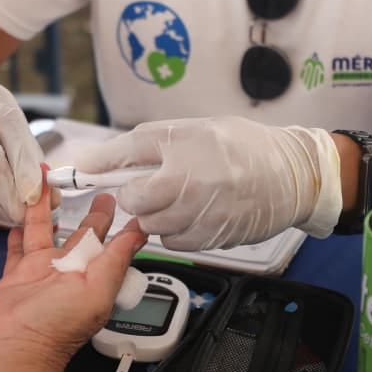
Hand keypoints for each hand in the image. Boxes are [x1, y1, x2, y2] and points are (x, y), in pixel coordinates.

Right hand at [0, 180, 147, 369]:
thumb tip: (141, 232)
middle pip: (81, 232)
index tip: (129, 198)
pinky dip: (19, 226)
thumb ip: (116, 259)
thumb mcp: (97, 290)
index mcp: (95, 276)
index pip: (113, 242)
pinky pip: (19, 244)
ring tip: (47, 179)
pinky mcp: (18, 272)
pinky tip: (20, 208)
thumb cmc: (58, 325)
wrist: (13, 347)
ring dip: (46, 206)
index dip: (121, 222)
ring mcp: (43, 270)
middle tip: (97, 187)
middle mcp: (71, 271)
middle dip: (90, 211)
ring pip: (46, 229)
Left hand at [73, 116, 342, 249]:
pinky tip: (193, 215)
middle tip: (150, 187)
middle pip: (133, 199)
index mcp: (184, 142)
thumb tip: (103, 157)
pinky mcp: (211, 237)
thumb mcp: (197, 129)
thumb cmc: (243, 147)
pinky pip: (173, 241)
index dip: (98, 162)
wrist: (293, 175)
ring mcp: (200, 211)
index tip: (79, 169)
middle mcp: (189, 178)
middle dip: (135, 195)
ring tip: (179, 199)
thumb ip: (151, 144)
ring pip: (151, 224)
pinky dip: (175, 231)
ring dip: (155, 215)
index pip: (126, 152)